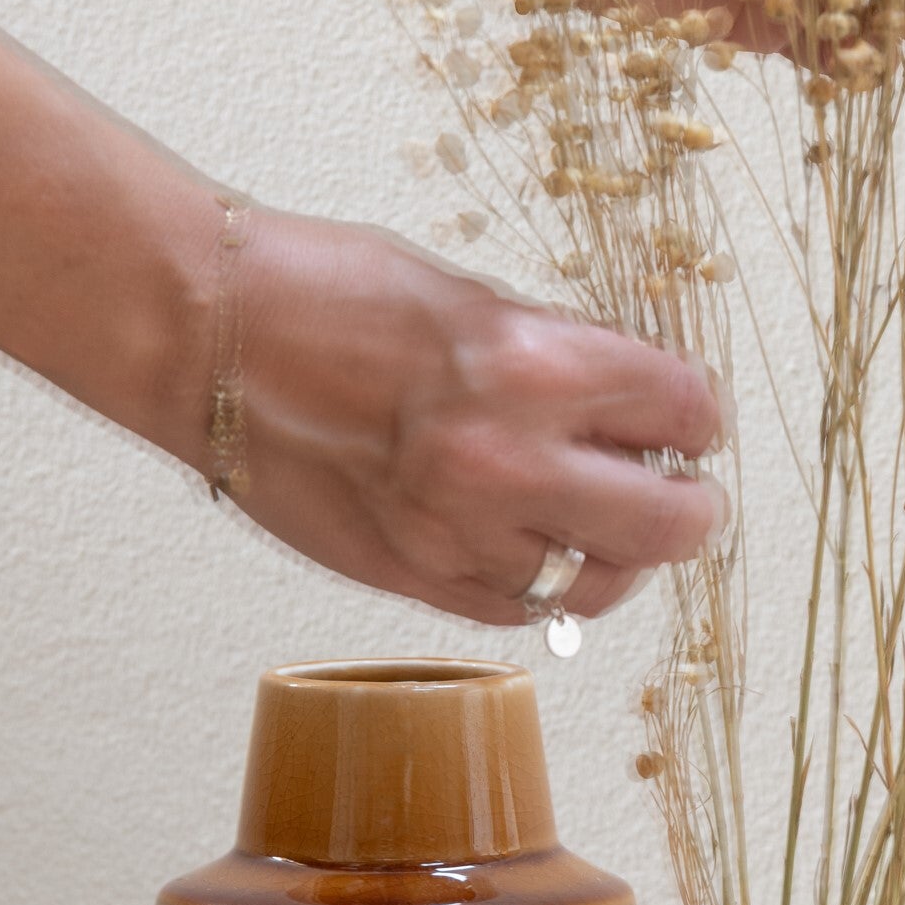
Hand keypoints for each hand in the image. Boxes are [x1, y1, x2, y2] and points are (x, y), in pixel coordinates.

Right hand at [212, 208, 725, 626]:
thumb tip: (630, 407)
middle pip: (669, 524)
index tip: (687, 417)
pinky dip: (541, 583)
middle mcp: (507, 462)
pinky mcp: (413, 579)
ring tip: (603, 524)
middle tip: (681, 488)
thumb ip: (559, 359)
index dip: (695, 414)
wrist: (209, 338)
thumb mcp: (473, 300)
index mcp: (532, 367)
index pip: (683, 410)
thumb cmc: (322, 294)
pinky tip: (530, 545)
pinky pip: (519, 610)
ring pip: (598, 585)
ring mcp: (459, 533)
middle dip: (689, 504)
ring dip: (618, 556)